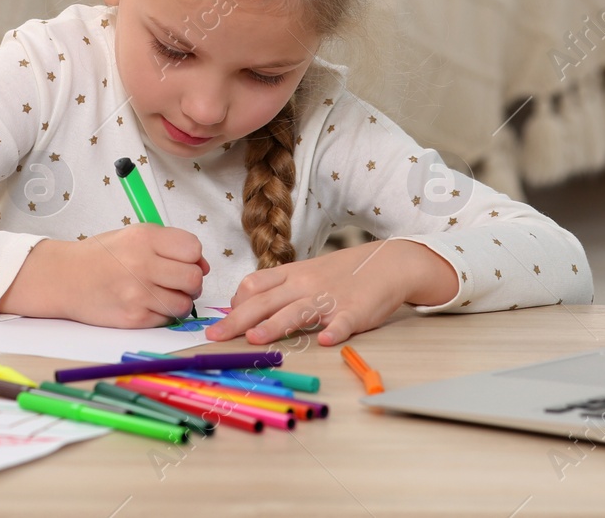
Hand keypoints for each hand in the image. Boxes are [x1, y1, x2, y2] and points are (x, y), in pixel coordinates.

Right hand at [0, 225, 209, 327]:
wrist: (65, 278)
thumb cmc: (102, 256)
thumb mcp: (133, 236)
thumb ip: (169, 245)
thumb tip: (203, 266)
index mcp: (144, 238)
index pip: (193, 249)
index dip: (193, 257)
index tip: (182, 261)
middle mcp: (142, 264)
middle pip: (194, 278)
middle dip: (191, 282)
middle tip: (176, 281)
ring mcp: (138, 293)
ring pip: (185, 303)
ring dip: (180, 301)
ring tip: (162, 294)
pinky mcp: (133, 317)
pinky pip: (167, 319)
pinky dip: (163, 314)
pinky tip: (148, 304)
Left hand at [204, 239, 458, 346]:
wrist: (388, 263)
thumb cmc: (343, 273)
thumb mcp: (307, 273)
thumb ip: (279, 288)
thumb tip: (245, 305)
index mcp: (293, 274)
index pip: (255, 284)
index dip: (234, 303)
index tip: (220, 321)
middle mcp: (306, 284)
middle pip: (267, 300)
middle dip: (238, 319)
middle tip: (216, 337)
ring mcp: (331, 297)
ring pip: (298, 311)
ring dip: (276, 324)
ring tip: (256, 338)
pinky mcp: (356, 310)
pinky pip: (344, 321)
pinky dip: (336, 331)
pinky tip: (327, 342)